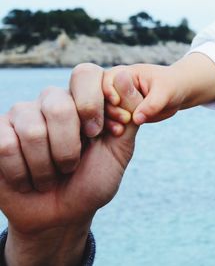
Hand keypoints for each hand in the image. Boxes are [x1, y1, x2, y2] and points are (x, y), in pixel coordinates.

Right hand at [0, 64, 142, 265]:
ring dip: (47, 166)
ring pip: (32, 129)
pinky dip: (23, 173)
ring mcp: (24, 115)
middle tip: (72, 166)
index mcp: (83, 101)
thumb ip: (129, 115)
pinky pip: (5, 144)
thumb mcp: (120, 150)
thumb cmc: (94, 180)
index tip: (100, 134)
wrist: (64, 214)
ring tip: (51, 176)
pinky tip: (29, 179)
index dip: (93, 105)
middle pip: (58, 105)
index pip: (86, 74)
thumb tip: (124, 74)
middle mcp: (54, 101)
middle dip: (70, 148)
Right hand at [103, 53, 214, 134]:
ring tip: (120, 130)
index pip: (106, 80)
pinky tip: (119, 132)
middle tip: (125, 119)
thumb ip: (150, 104)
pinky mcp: (121, 113)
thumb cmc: (172, 86)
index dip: (108, 91)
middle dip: (109, 109)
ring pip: (104, 110)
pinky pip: (111, 120)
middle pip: (101, 97)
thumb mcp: (164, 92)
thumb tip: (135, 119)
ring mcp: (118, 101)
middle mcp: (117, 86)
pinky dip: (113, 126)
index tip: (117, 102)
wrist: (178, 94)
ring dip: (109, 120)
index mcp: (124, 74)